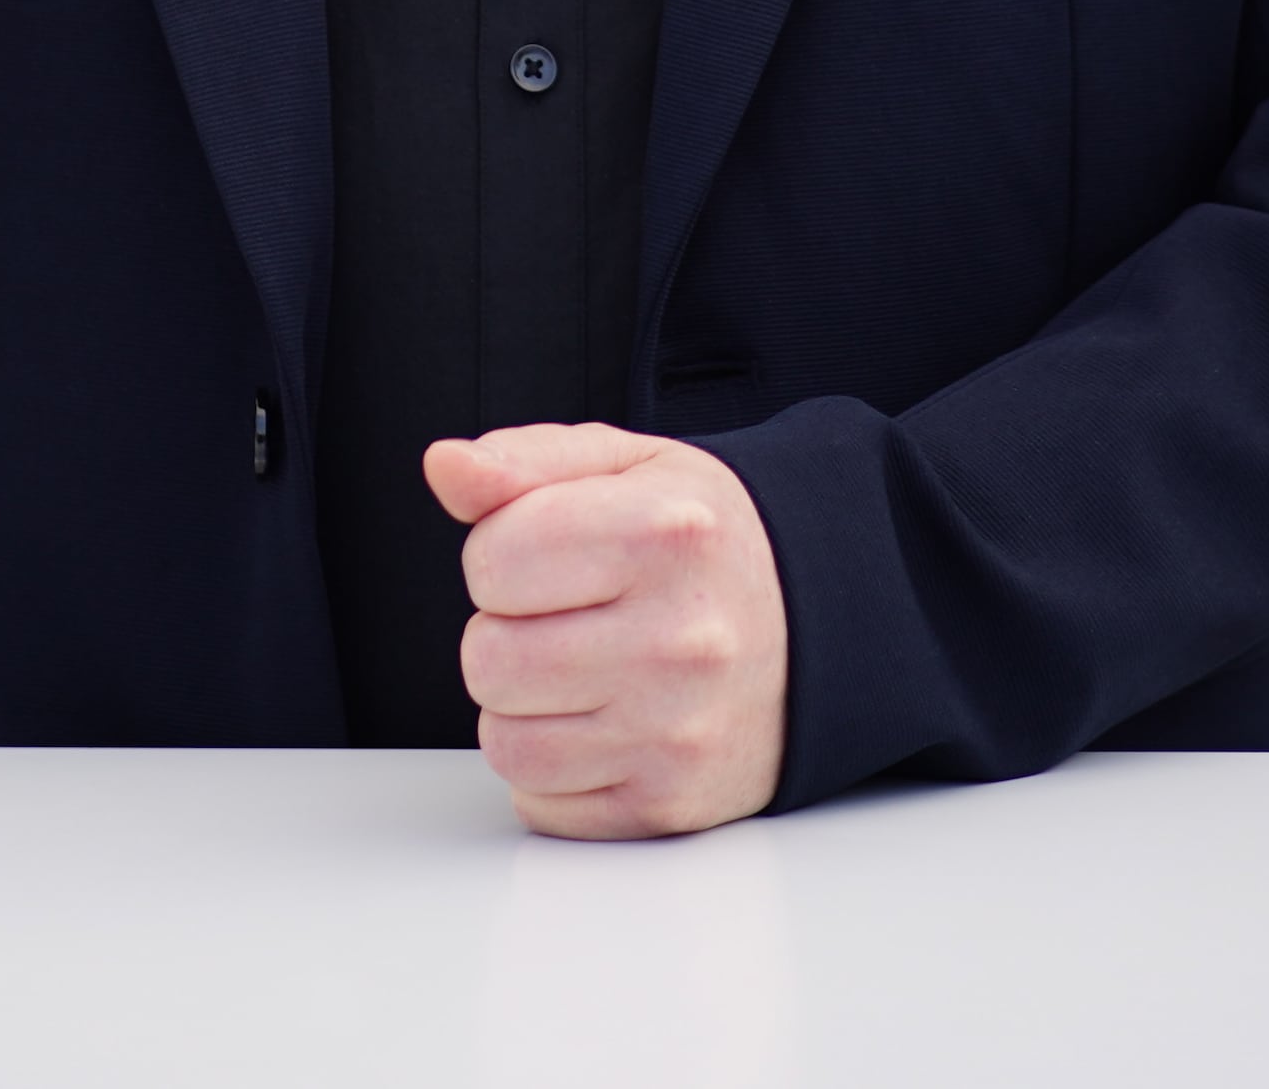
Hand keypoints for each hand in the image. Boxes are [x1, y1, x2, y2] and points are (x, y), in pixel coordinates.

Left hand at [426, 424, 785, 839]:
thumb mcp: (627, 467)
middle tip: (572, 618)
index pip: (491, 562)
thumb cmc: (705, 544)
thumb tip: (446, 467)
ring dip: (525, 710)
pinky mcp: (670, 806)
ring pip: (505, 743)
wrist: (823, 628)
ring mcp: (678, 731)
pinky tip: (605, 725)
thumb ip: (526, 462)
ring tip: (586, 672)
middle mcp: (680, 638)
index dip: (503, 556)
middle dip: (508, 635)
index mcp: (663, 534)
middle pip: (488, 661)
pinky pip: (540, 804)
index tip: (552, 555)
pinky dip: (553, 771)